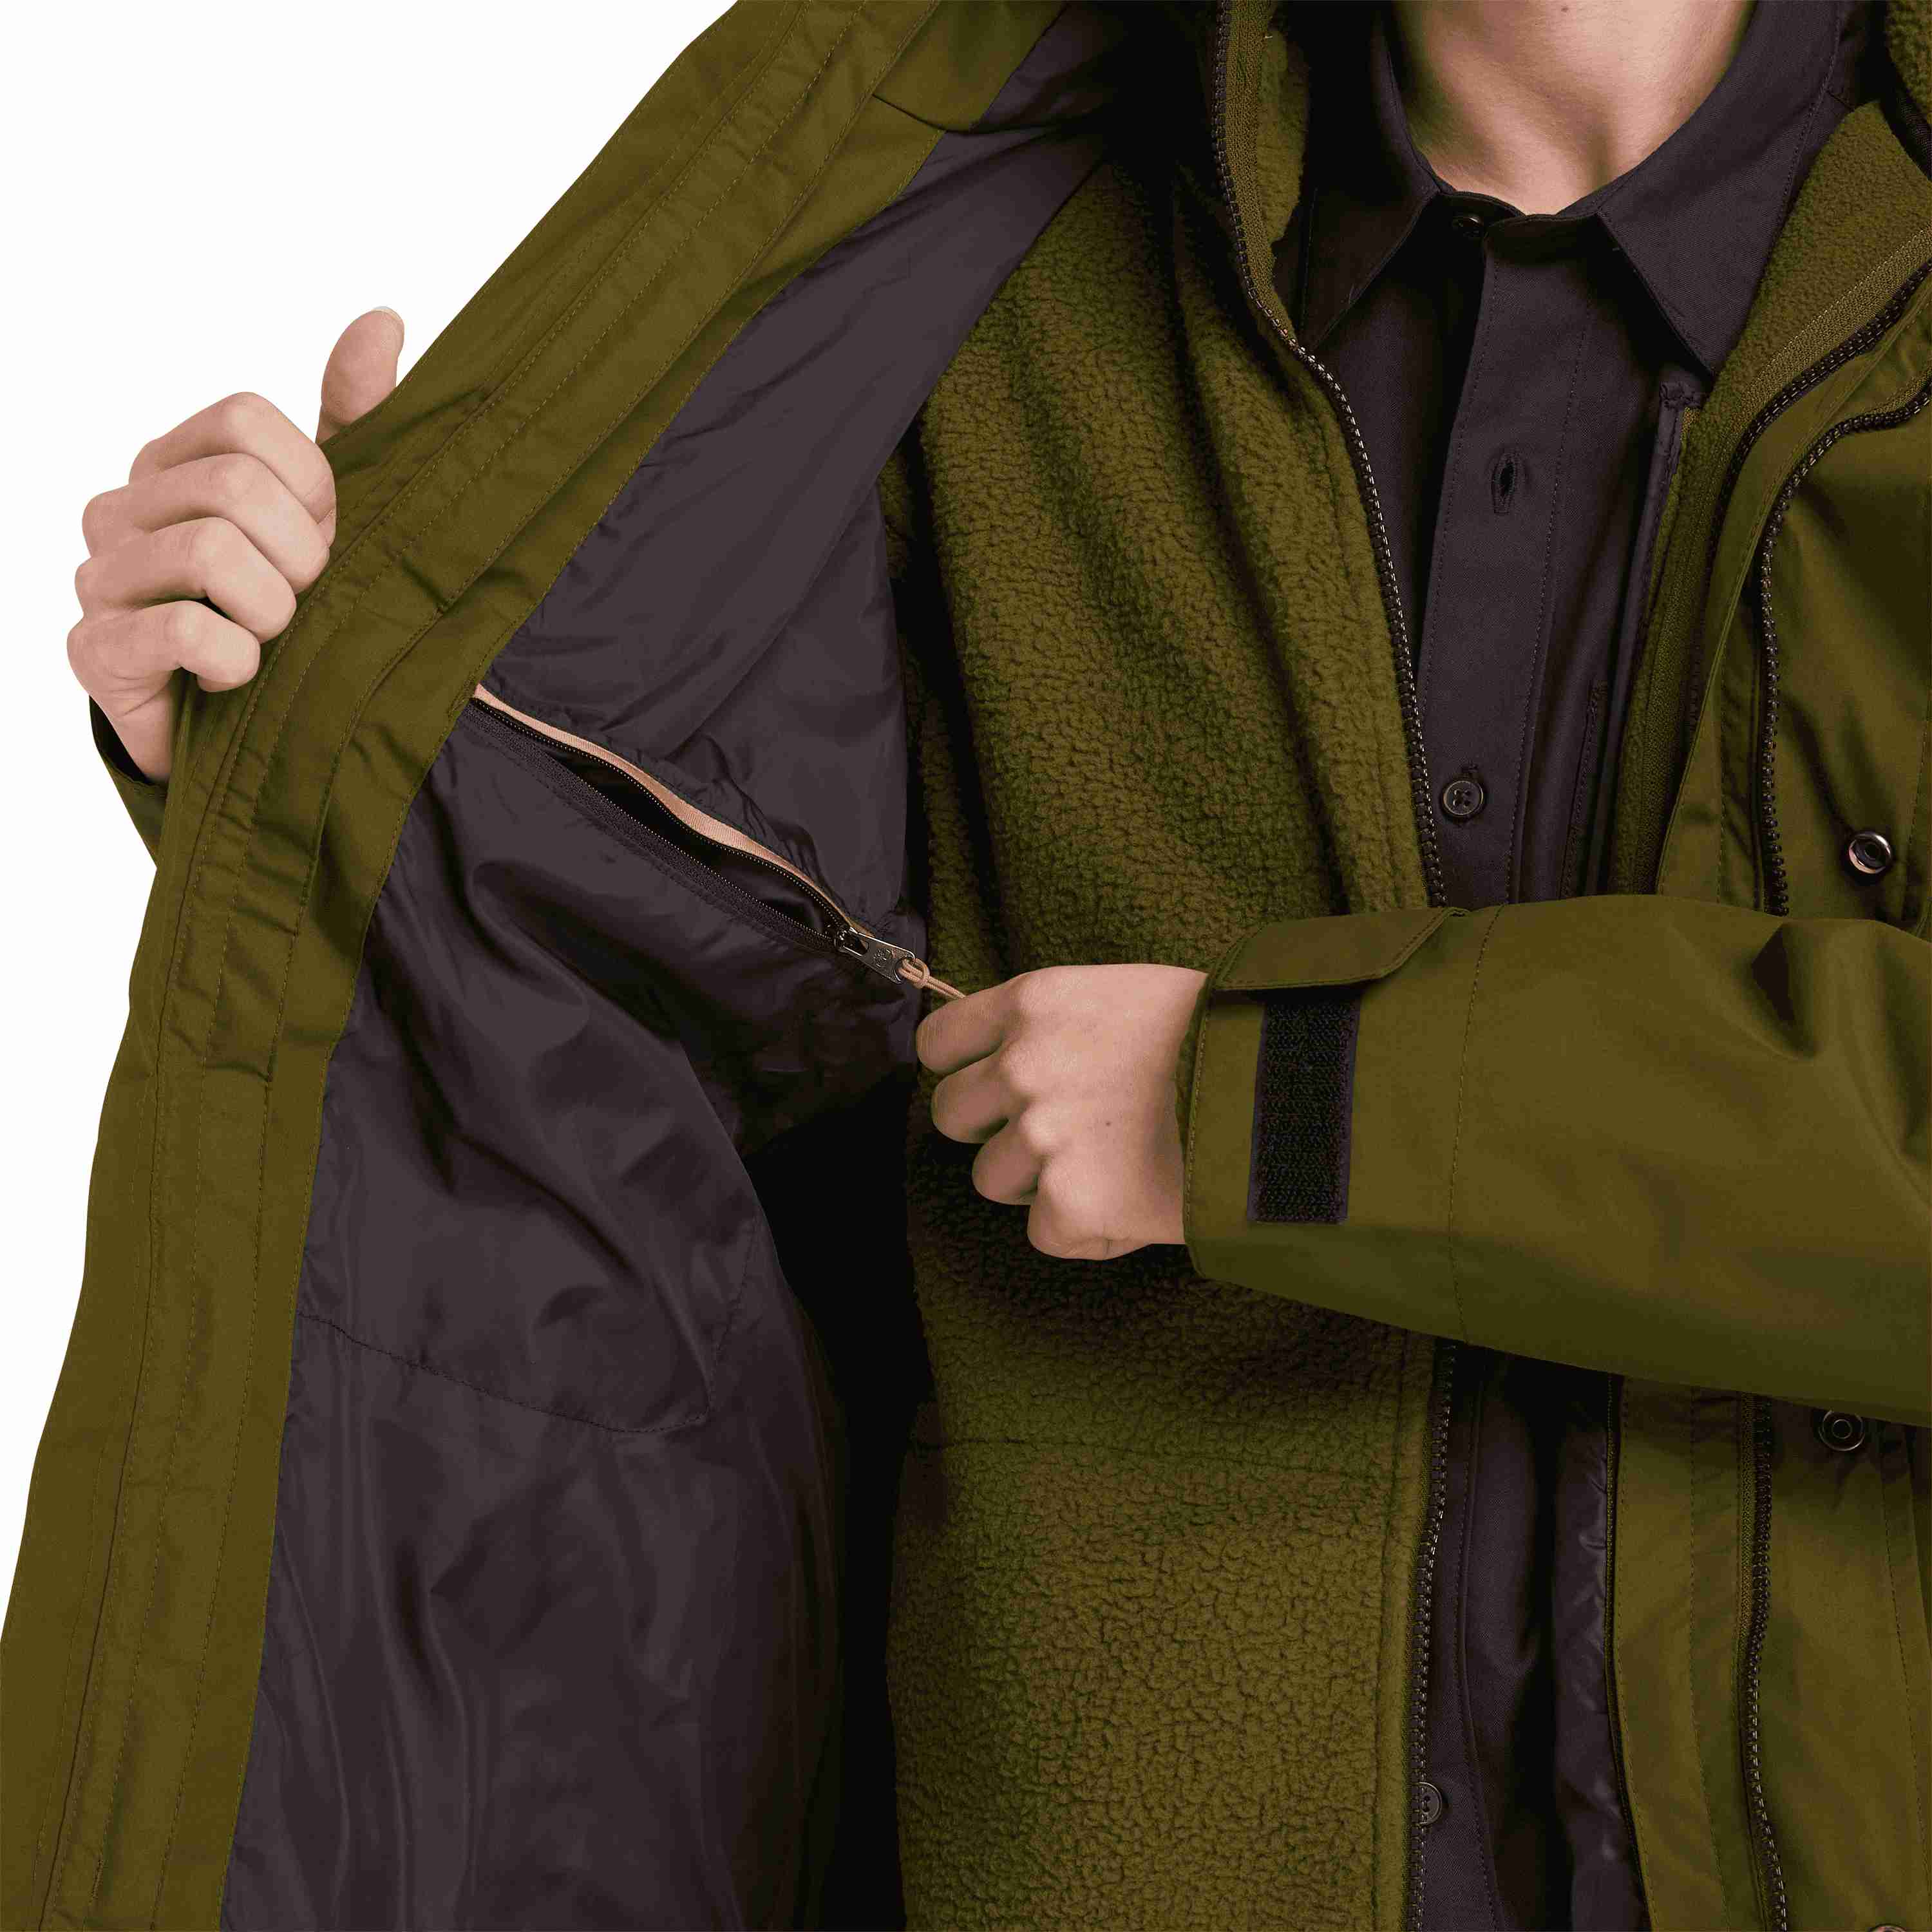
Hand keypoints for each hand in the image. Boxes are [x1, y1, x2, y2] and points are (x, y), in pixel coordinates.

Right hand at [67, 307, 405, 781]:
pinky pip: (185, 632)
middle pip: (234, 489)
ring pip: (211, 555)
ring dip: (274, 614)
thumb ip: (357, 418)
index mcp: (175, 464)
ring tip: (269, 642)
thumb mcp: (337, 510)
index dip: (311, 487)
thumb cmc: (292, 611)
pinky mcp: (94, 652)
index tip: (323, 539)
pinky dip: (237, 663)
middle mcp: (122, 508)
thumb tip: (383, 318)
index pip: (245, 424)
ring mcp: (99, 577)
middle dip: (301, 559)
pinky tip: (235, 677)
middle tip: (301, 603)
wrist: (253, 731)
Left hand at [917, 963, 1208, 1259]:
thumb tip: (1016, 1060)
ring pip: (991, 1178)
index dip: (962, 1068)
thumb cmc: (1226, 1034)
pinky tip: (1138, 1201)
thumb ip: (1064, 1027)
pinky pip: (1045, 1233)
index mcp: (1034, 1002)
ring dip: (1038, 1182)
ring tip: (1110, 1166)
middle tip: (1055, 1133)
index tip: (991, 1082)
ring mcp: (1041, 1137)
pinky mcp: (1070, 1202)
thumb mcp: (1131, 995)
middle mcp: (1022, 1066)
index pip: (939, 1041)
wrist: (1288, 1090)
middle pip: (949, 1113)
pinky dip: (1086, 1229)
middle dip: (991, 1128)